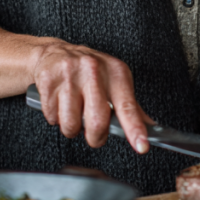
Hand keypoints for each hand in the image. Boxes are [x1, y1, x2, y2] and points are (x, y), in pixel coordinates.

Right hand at [32, 39, 153, 153]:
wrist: (55, 53)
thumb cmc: (89, 72)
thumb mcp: (114, 82)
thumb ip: (131, 107)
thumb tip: (150, 128)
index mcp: (116, 72)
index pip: (128, 106)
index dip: (135, 128)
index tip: (142, 146)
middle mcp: (94, 70)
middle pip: (97, 122)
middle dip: (95, 137)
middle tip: (94, 132)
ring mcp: (70, 74)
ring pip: (71, 125)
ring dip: (71, 128)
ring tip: (73, 112)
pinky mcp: (49, 80)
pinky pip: (52, 117)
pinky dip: (55, 117)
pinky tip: (59, 102)